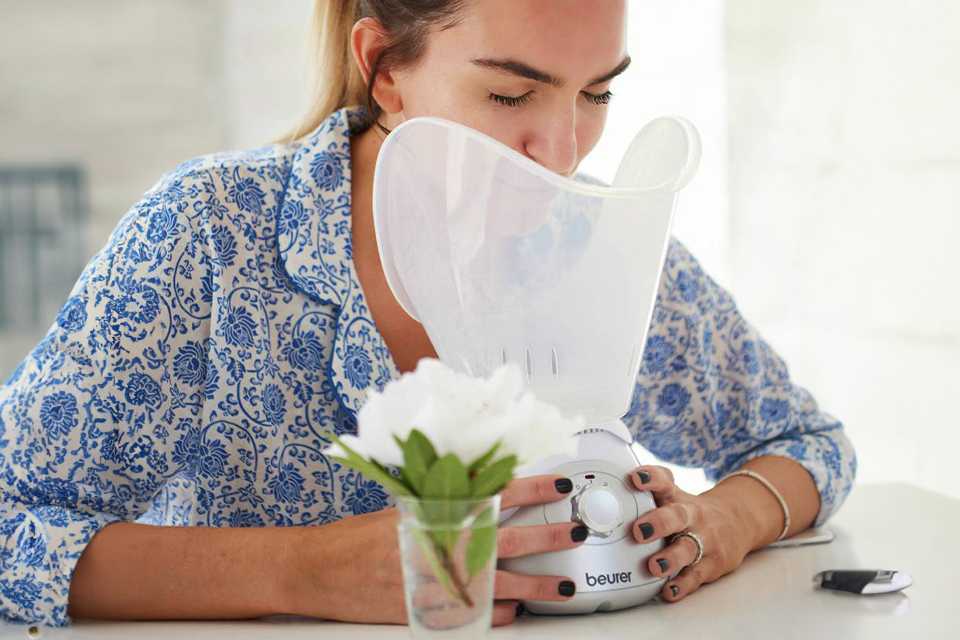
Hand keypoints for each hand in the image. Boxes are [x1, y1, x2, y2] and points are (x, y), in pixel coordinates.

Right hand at [283, 474, 584, 626]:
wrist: (323, 571)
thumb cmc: (362, 536)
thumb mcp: (405, 506)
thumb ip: (444, 498)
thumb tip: (488, 484)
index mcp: (436, 511)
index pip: (494, 493)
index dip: (533, 487)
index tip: (560, 484)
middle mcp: (440, 545)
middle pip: (507, 539)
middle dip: (548, 535)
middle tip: (576, 531)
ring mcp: (437, 582)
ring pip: (500, 585)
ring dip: (536, 586)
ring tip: (562, 586)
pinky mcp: (432, 612)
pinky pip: (477, 617)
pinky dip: (500, 615)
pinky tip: (515, 612)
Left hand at [629, 465, 754, 601]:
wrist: (736, 523)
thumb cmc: (691, 513)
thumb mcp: (673, 498)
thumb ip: (643, 499)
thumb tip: (600, 502)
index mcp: (676, 498)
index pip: (664, 481)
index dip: (650, 478)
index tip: (634, 478)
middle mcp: (691, 517)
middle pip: (677, 516)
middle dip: (658, 522)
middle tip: (638, 531)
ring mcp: (704, 541)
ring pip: (687, 549)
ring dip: (670, 558)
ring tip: (653, 566)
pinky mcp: (711, 564)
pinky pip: (696, 576)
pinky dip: (682, 585)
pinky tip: (669, 590)